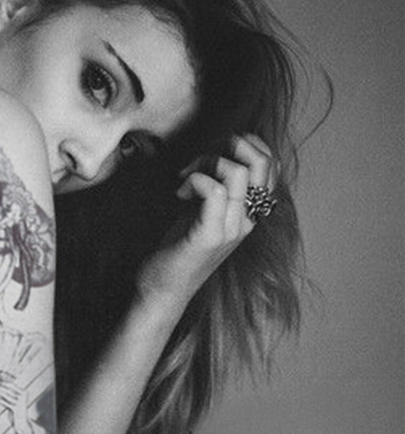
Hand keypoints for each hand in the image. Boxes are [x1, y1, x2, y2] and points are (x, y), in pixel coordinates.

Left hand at [138, 134, 275, 303]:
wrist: (162, 290)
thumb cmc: (178, 247)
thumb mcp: (202, 209)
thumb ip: (216, 184)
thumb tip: (215, 150)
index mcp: (250, 211)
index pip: (271, 162)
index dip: (243, 144)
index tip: (211, 156)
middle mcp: (247, 219)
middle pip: (263, 161)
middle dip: (228, 145)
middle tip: (198, 163)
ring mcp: (231, 229)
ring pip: (238, 172)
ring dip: (206, 163)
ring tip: (185, 179)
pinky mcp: (210, 236)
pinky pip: (215, 191)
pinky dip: (194, 180)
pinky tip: (179, 195)